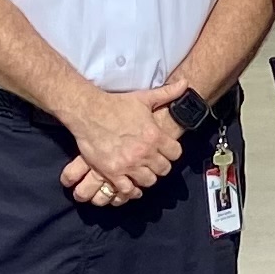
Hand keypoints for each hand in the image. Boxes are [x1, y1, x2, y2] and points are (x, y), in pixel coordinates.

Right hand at [60, 85, 180, 203]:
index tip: (166, 151)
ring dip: (147, 177)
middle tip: (154, 162)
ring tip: (143, 172)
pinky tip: (132, 186)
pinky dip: (131, 190)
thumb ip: (167, 93)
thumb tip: (185, 83)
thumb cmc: (116, 104)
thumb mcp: (144, 98)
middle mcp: (144, 153)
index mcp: (154, 136)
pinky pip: (127, 190)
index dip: (172, 153)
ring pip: (148, 181)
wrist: (89, 112)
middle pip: (163, 169)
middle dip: (160, 166)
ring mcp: (128, 164)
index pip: (175, 153)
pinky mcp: (112, 173)